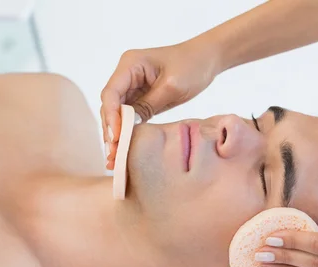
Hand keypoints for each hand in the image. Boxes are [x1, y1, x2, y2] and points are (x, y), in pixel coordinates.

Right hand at [100, 39, 219, 169]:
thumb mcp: (171, 87)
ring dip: (116, 134)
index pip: (111, 93)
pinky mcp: (140, 97)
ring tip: (115, 158)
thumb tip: (128, 126)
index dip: (111, 116)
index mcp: (130, 64)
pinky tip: (125, 148)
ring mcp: (132, 86)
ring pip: (117, 113)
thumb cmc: (192, 65)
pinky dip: (127, 131)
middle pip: (110, 105)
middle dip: (110, 130)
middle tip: (113, 155)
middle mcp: (126, 74)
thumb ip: (148, 105)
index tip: (115, 138)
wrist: (207, 59)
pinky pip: (129, 116)